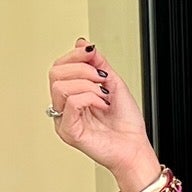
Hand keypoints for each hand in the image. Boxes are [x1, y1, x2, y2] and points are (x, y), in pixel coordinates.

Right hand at [47, 39, 161, 191]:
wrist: (136, 148)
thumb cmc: (126, 124)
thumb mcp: (114, 83)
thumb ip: (97, 64)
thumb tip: (82, 44)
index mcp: (71, 96)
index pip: (59, 67)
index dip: (75, 55)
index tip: (93, 54)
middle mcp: (64, 108)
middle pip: (55, 73)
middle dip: (82, 69)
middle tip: (102, 80)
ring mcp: (63, 121)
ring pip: (60, 86)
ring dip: (87, 85)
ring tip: (103, 96)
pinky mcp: (69, 132)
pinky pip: (71, 102)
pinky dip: (90, 98)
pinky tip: (102, 105)